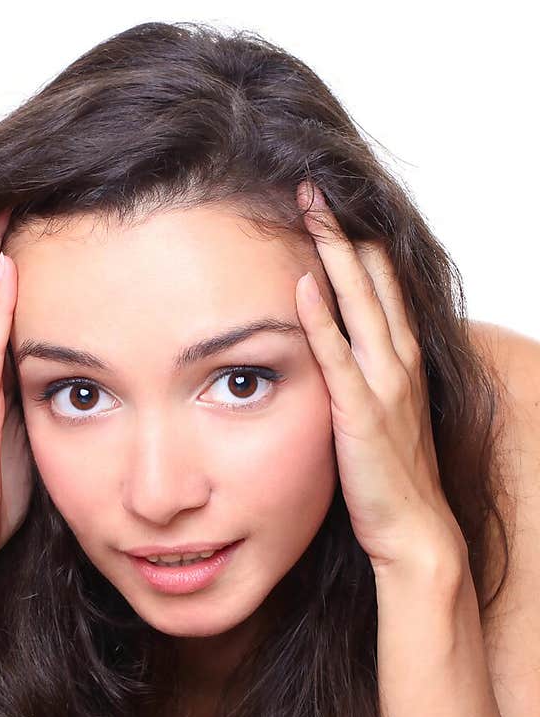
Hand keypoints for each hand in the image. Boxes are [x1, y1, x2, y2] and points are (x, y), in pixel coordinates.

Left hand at [294, 181, 466, 575]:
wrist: (414, 531)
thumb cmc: (390, 480)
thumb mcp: (378, 417)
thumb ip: (360, 381)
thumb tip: (332, 356)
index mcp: (402, 360)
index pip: (382, 284)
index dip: (357, 242)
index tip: (328, 206)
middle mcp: (399, 362)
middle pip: (373, 277)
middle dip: (343, 229)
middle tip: (312, 185)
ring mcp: (383, 385)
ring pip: (359, 302)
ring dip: (333, 252)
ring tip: (306, 209)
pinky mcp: (361, 414)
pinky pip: (338, 357)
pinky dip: (322, 319)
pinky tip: (303, 284)